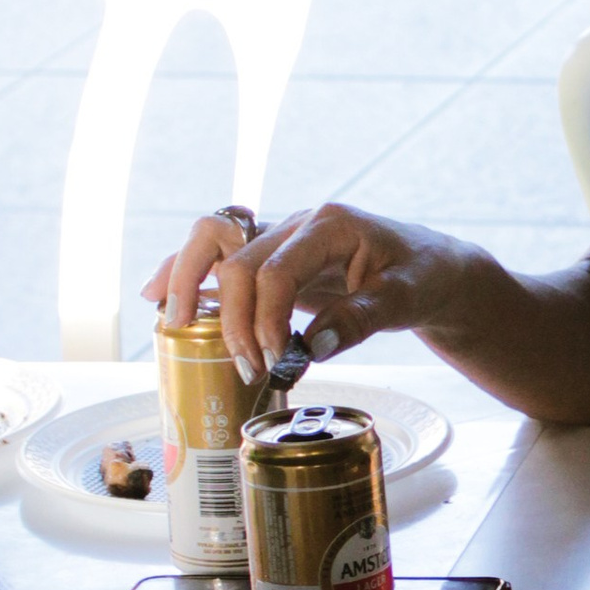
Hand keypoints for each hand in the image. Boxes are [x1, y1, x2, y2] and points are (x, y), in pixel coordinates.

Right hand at [145, 202, 472, 384]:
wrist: (431, 267)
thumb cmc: (422, 277)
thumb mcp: (405, 299)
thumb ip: (360, 319)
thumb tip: (311, 347)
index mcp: (330, 225)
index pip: (276, 270)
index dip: (264, 318)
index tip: (272, 361)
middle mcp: (296, 224)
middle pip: (236, 258)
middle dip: (230, 317)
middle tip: (244, 365)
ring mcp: (280, 236)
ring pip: (215, 243)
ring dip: (187, 280)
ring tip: (169, 320)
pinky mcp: (272, 257)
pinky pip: (220, 258)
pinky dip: (189, 274)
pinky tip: (159, 297)